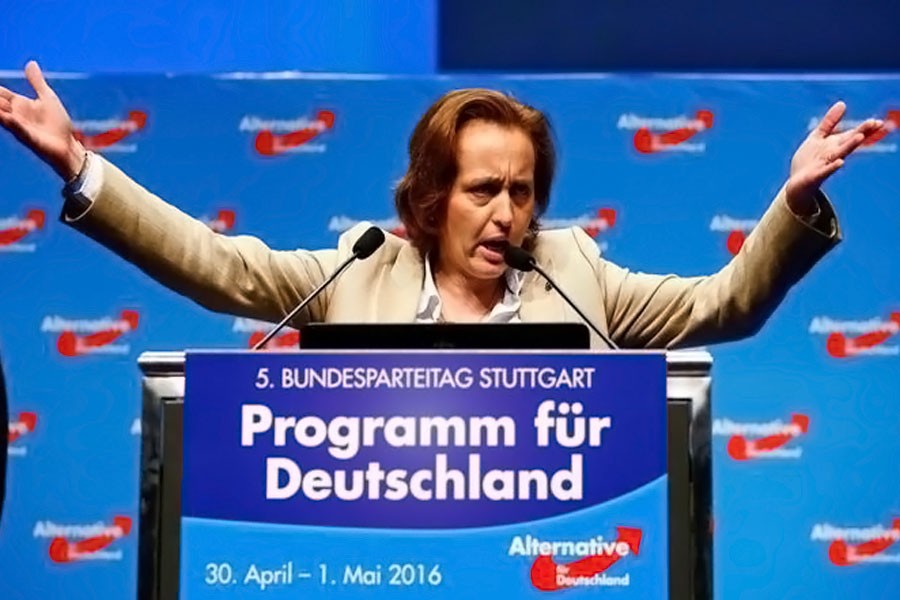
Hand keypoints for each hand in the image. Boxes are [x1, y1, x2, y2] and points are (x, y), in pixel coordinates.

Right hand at [0, 61, 85, 180]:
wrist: (68, 145)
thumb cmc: (57, 124)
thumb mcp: (47, 97)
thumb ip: (37, 82)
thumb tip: (30, 63)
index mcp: (19, 104)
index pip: (0, 92)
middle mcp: (15, 115)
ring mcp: (20, 127)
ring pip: (3, 116)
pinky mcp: (29, 138)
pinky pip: (19, 130)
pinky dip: (13, 123)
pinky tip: (8, 117)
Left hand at [786, 101, 886, 213]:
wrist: (796, 184)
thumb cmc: (809, 160)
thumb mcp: (818, 136)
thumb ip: (829, 122)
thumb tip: (842, 103)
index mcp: (836, 144)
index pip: (853, 134)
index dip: (865, 128)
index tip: (878, 121)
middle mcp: (834, 154)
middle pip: (849, 142)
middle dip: (861, 133)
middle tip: (875, 125)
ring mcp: (826, 165)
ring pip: (839, 154)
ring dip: (850, 146)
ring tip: (860, 137)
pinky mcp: (815, 176)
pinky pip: (825, 171)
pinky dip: (832, 167)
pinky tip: (840, 162)